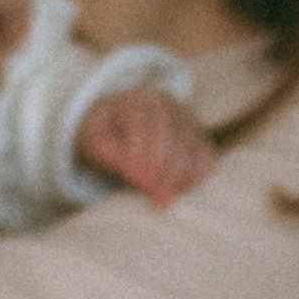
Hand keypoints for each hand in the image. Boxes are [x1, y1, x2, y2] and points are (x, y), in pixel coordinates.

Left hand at [74, 83, 214, 207]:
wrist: (120, 125)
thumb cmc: (104, 134)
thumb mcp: (93, 139)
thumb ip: (104, 151)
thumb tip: (126, 167)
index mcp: (136, 100)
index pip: (143, 123)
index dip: (139, 153)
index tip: (133, 179)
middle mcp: (165, 103)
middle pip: (171, 135)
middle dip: (161, 170)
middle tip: (152, 196)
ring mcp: (186, 118)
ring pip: (191, 146)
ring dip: (178, 177)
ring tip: (162, 199)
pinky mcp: (199, 136)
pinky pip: (205, 156)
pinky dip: (194, 176)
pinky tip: (177, 191)